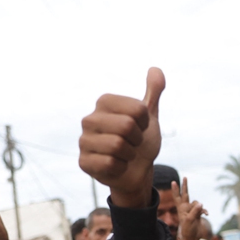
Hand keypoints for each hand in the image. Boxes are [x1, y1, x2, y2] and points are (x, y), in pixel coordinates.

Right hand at [79, 67, 164, 206]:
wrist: (136, 170)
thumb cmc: (141, 141)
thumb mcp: (149, 116)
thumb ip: (153, 92)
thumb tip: (156, 69)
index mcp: (103, 102)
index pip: (137, 109)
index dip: (145, 122)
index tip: (140, 127)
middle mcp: (89, 119)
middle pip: (126, 125)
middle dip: (137, 139)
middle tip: (133, 143)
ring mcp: (83, 141)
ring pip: (118, 145)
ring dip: (130, 154)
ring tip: (125, 154)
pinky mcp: (83, 163)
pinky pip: (110, 164)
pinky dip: (121, 167)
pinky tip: (117, 166)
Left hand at [173, 178, 206, 239]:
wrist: (193, 237)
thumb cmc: (188, 229)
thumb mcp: (190, 220)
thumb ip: (195, 211)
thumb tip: (201, 203)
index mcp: (181, 209)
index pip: (177, 197)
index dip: (176, 190)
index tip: (173, 182)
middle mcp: (185, 208)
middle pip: (185, 194)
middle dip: (185, 186)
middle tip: (185, 177)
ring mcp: (191, 210)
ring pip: (196, 203)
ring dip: (200, 207)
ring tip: (203, 213)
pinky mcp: (197, 213)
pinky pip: (202, 208)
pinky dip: (204, 211)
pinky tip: (206, 214)